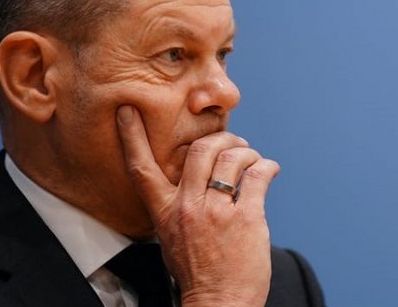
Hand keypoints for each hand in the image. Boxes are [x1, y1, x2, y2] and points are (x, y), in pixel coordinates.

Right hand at [115, 105, 279, 306]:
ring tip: (253, 161)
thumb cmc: (199, 272)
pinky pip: (258, 175)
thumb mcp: (173, 237)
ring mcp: (217, 211)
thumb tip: (200, 177)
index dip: (132, 137)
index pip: (142, 169)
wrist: (219, 303)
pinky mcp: (246, 217)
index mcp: (165, 212)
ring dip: (247, 152)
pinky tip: (269, 171)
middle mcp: (187, 207)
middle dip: (222, 138)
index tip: (128, 110)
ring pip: (233, 157)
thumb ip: (180, 205)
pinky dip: (267, 167)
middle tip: (234, 143)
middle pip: (200, 150)